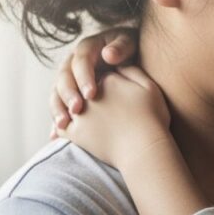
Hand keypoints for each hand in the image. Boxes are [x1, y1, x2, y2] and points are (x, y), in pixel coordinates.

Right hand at [49, 28, 138, 137]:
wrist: (132, 62)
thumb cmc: (132, 52)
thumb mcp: (130, 44)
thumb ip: (121, 47)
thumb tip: (107, 54)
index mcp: (87, 49)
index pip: (81, 61)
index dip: (84, 76)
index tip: (91, 94)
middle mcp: (73, 63)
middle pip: (64, 78)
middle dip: (68, 94)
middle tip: (77, 109)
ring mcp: (69, 80)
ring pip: (57, 93)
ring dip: (57, 108)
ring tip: (63, 125)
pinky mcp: (69, 95)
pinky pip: (59, 107)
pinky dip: (57, 120)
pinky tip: (56, 135)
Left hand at [55, 65, 170, 169]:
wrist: (144, 149)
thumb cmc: (151, 119)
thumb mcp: (149, 87)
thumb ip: (132, 71)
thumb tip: (116, 66)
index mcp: (107, 79)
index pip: (101, 76)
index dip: (109, 87)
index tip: (118, 98)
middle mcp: (89, 93)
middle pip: (84, 90)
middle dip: (90, 98)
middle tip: (108, 113)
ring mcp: (80, 112)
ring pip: (70, 106)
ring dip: (74, 111)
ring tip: (92, 123)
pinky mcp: (75, 133)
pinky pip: (62, 126)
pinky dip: (64, 127)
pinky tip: (75, 131)